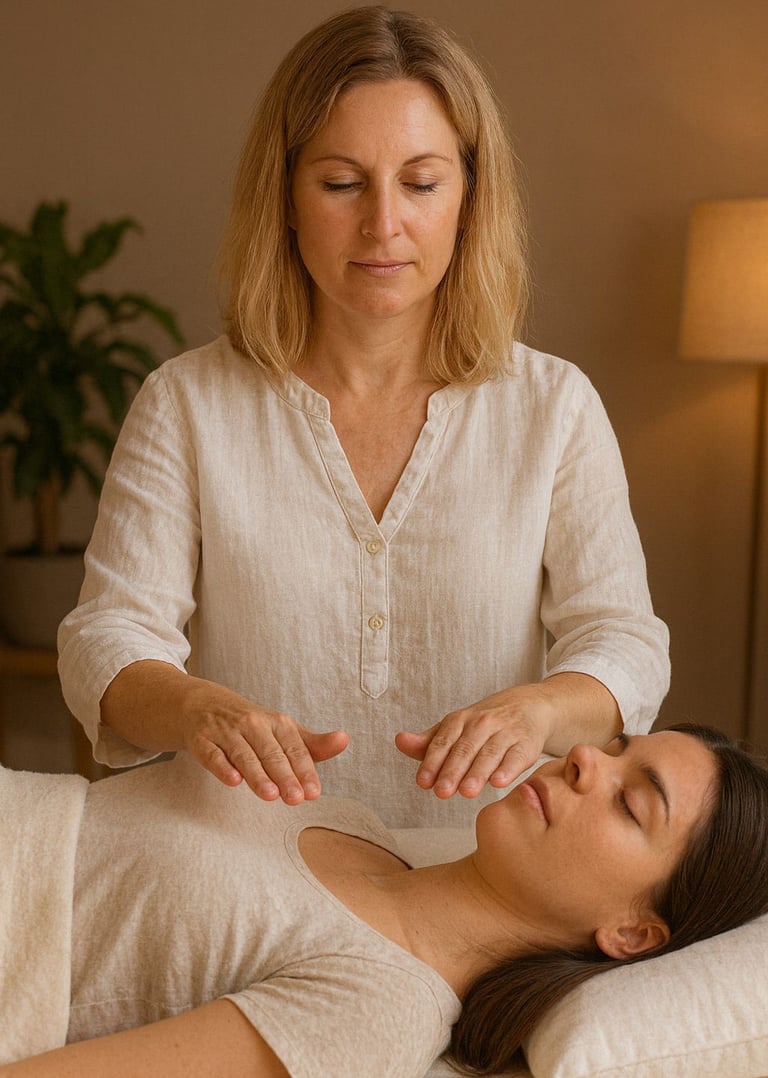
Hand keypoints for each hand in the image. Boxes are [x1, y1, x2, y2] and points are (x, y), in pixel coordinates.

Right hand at [181, 681, 348, 804]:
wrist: (202, 704)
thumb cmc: (250, 725)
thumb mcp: (282, 730)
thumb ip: (312, 743)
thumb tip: (344, 740)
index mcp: (276, 722)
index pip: (294, 748)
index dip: (305, 770)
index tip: (313, 792)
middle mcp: (252, 724)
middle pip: (271, 753)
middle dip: (285, 776)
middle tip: (296, 799)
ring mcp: (226, 731)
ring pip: (244, 755)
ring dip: (257, 775)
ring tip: (270, 795)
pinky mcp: (202, 740)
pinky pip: (212, 755)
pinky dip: (222, 767)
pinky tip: (233, 780)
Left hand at [395, 684, 558, 798]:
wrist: (528, 705)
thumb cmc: (485, 724)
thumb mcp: (455, 728)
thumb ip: (428, 742)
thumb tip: (399, 741)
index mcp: (459, 720)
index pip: (442, 742)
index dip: (432, 762)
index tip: (423, 782)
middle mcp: (482, 723)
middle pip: (464, 749)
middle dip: (452, 771)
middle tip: (442, 792)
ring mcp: (506, 732)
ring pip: (489, 753)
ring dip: (477, 772)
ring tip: (467, 792)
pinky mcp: (527, 743)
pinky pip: (516, 756)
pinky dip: (508, 769)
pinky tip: (498, 782)